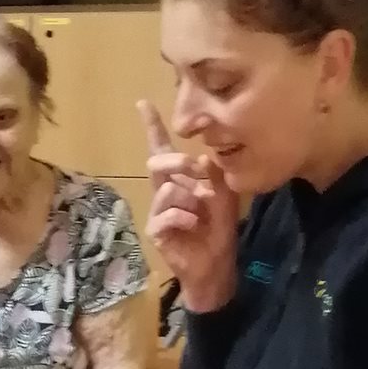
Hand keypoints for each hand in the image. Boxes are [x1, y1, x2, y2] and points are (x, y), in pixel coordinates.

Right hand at [139, 103, 238, 313]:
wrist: (216, 265)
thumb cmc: (218, 230)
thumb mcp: (225, 195)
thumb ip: (216, 174)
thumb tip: (204, 157)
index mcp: (179, 181)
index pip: (162, 150)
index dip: (152, 127)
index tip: (143, 104)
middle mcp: (164, 192)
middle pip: (157, 163)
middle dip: (178, 162)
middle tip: (198, 171)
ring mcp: (158, 212)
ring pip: (168, 189)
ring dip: (191, 200)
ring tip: (200, 216)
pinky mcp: (156, 231)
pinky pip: (168, 214)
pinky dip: (186, 218)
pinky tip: (194, 226)